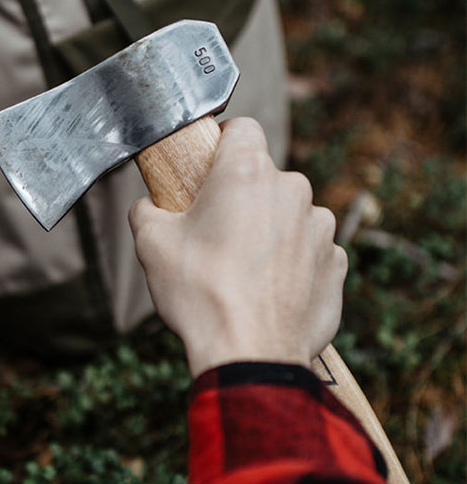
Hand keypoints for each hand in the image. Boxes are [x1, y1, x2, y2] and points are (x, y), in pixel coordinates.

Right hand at [129, 117, 347, 376]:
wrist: (248, 355)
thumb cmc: (200, 295)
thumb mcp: (150, 245)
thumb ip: (146, 211)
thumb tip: (149, 207)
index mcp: (247, 174)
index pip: (241, 128)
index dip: (221, 145)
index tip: (208, 170)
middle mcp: (292, 191)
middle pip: (264, 178)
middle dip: (242, 198)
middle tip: (214, 234)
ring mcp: (320, 229)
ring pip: (289, 215)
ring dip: (269, 232)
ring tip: (241, 271)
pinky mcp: (335, 264)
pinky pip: (309, 252)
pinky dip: (291, 264)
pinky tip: (266, 291)